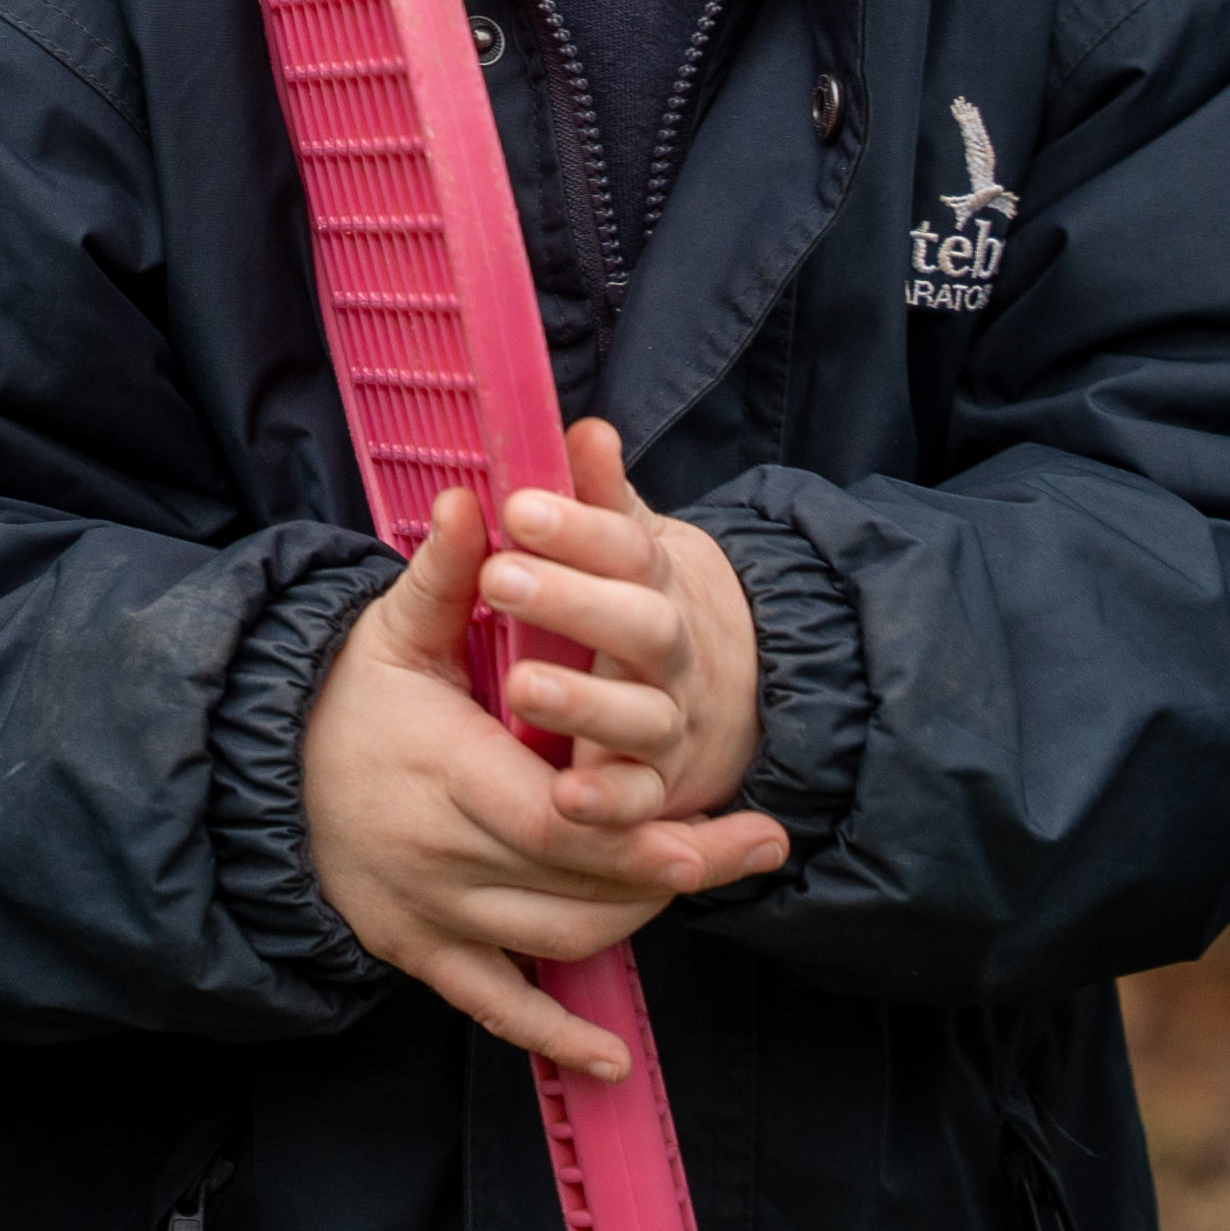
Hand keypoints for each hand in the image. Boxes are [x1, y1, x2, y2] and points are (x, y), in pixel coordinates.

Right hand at [302, 473, 789, 1078]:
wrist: (254, 779)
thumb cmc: (340, 697)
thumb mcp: (387, 630)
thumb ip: (441, 574)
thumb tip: (474, 501)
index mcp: (441, 773)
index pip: (555, 819)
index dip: (635, 834)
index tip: (712, 828)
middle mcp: (437, 856)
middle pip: (575, 882)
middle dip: (674, 869)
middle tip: (759, 844)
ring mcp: (428, 914)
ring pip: (556, 938)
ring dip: (637, 919)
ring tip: (708, 878)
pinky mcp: (418, 953)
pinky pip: (493, 1008)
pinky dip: (554, 1037)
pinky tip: (613, 1060)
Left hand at [482, 421, 767, 829]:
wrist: (727, 693)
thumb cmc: (645, 604)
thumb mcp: (631, 545)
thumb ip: (601, 497)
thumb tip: (586, 428)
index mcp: (656, 580)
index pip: (627, 548)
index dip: (577, 528)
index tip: (518, 508)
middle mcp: (670, 650)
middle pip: (639, 624)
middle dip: (572, 602)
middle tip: (502, 578)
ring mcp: (669, 719)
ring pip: (640, 713)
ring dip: (585, 702)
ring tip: (520, 684)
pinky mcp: (659, 787)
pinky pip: (639, 801)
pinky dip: (609, 802)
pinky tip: (566, 796)